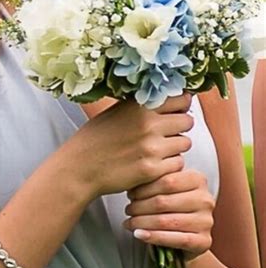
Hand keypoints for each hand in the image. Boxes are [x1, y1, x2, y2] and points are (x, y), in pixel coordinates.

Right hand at [65, 92, 193, 198]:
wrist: (80, 167)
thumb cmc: (96, 138)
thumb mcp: (117, 111)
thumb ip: (142, 105)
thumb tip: (170, 97)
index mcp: (140, 106)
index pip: (181, 98)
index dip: (180, 105)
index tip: (174, 111)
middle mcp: (148, 124)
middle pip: (187, 121)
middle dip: (179, 126)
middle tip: (165, 133)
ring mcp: (152, 148)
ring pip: (185, 143)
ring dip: (175, 146)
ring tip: (157, 149)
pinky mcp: (152, 169)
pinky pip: (177, 163)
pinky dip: (168, 164)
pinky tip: (153, 163)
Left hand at [123, 169, 215, 260]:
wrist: (188, 239)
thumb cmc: (173, 209)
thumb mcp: (168, 191)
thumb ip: (156, 182)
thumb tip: (132, 181)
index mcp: (198, 179)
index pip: (167, 181)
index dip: (144, 188)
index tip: (130, 193)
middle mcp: (205, 199)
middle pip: (164, 201)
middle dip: (140, 206)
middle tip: (127, 210)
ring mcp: (206, 221)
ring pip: (166, 221)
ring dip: (142, 222)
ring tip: (129, 223)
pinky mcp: (204, 242)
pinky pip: (174, 239)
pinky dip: (153, 237)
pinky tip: (139, 235)